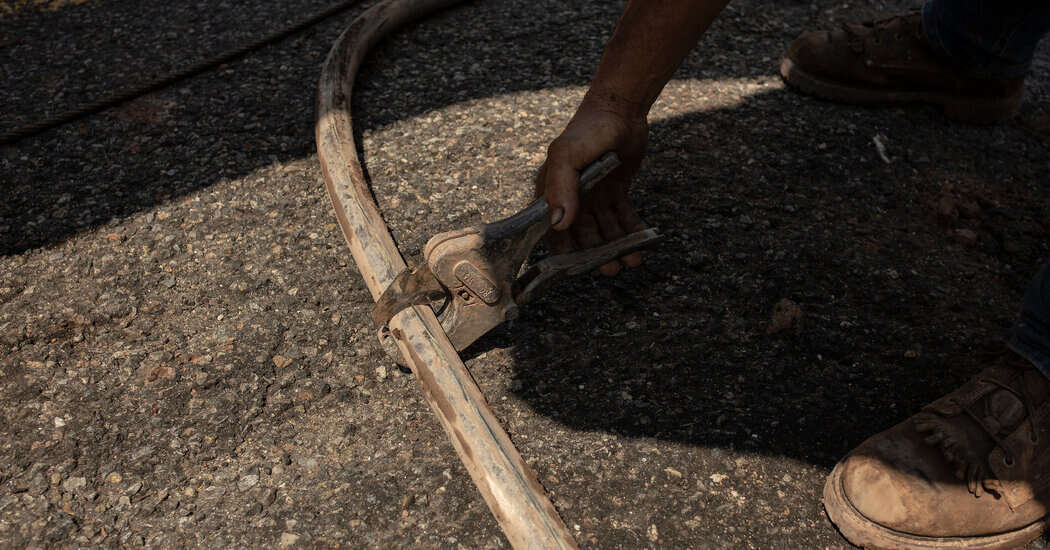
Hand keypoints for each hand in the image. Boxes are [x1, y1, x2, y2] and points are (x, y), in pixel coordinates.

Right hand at [536, 91, 648, 275]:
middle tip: (610, 268)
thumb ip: (561, 188)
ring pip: (604, 230)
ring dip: (616, 247)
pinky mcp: (615, 192)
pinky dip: (631, 232)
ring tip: (630, 261)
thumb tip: (558, 224)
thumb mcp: (568, 155)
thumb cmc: (588, 129)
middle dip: (595, 254)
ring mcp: (594, 196)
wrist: (621, 110)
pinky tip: (641, 246)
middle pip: (581, 235)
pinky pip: (623, 218)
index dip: (561, 250)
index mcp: (552, 191)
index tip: (574, 269)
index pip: (551, 229)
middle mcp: (571, 197)